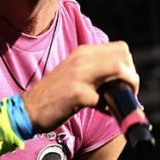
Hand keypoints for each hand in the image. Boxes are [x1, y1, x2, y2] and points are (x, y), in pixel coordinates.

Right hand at [21, 41, 138, 131]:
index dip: (128, 65)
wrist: (28, 110)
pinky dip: (109, 106)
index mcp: (82, 52)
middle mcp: (81, 58)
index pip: (120, 48)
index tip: (123, 81)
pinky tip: (102, 111)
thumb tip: (120, 80)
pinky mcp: (77, 93)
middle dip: (131, 76)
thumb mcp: (74, 73)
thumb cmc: (54, 96)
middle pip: (124, 56)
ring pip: (119, 69)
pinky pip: (106, 96)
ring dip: (127, 87)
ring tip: (118, 100)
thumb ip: (93, 70)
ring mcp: (79, 74)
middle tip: (124, 92)